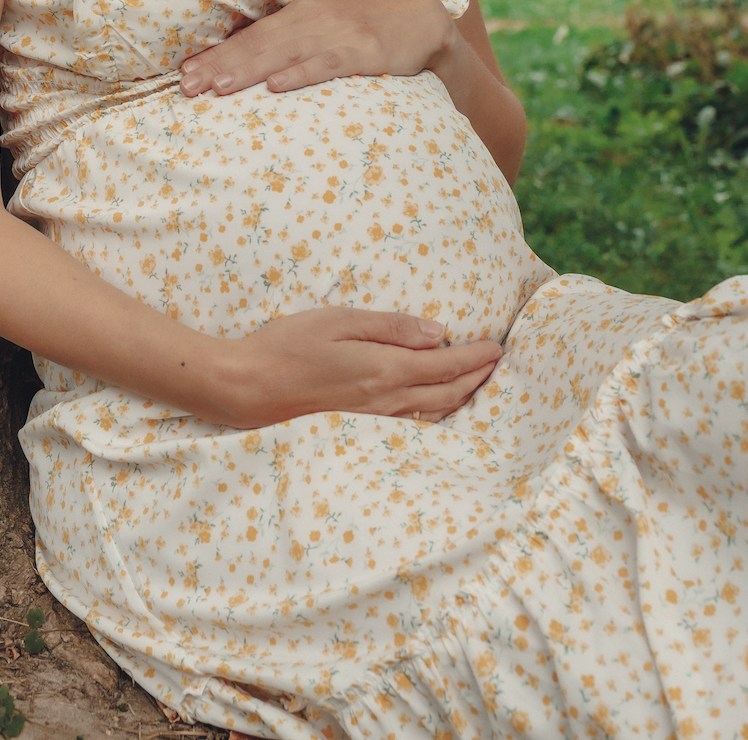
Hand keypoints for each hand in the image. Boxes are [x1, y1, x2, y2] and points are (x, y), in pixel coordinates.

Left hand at [179, 0, 454, 97]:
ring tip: (219, 87)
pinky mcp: (366, 51)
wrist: (422, 18)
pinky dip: (301, 74)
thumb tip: (242, 60)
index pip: (250, 34)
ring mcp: (340, 33)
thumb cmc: (365, 25)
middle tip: (188, 85)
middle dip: (221, 65)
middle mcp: (314, 18)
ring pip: (286, 53)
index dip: (217, 53)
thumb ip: (289, 38)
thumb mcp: (325, 22)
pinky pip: (327, 64)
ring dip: (250, 69)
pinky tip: (277, 85)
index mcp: (300, 11)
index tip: (185, 73)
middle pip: (260, 43)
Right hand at [209, 306, 500, 428]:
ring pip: (433, 413)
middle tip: (498, 364)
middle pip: (447, 394)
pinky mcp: (360, 427)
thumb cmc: (289, 345)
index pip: (445, 366)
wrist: (249, 387)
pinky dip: (436, 413)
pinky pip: (412, 423)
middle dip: (477, 379)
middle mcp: (386, 401)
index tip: (498, 347)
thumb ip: (391, 327)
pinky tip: (437, 406)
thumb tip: (438, 333)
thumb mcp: (339, 320)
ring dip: (462, 398)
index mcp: (384, 370)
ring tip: (478, 384)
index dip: (475, 357)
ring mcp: (374, 419)